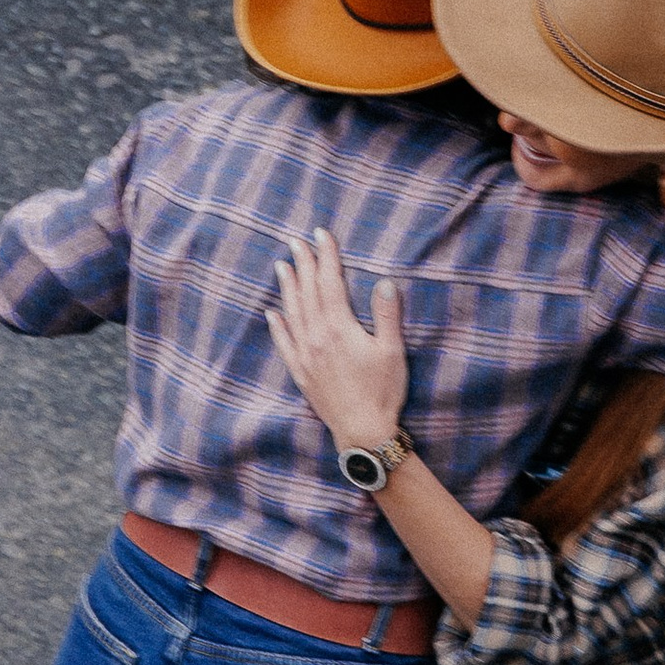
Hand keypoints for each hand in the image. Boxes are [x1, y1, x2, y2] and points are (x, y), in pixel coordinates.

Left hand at [266, 227, 408, 453]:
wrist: (362, 431)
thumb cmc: (382, 391)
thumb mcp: (392, 350)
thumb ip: (387, 315)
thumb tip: (385, 281)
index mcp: (339, 327)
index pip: (330, 282)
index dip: (326, 255)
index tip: (321, 234)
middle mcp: (316, 337)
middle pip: (307, 292)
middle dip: (303, 264)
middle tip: (297, 240)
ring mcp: (305, 355)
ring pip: (292, 313)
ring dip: (287, 288)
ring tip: (281, 266)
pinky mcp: (301, 373)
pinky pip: (284, 343)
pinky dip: (277, 326)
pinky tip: (272, 314)